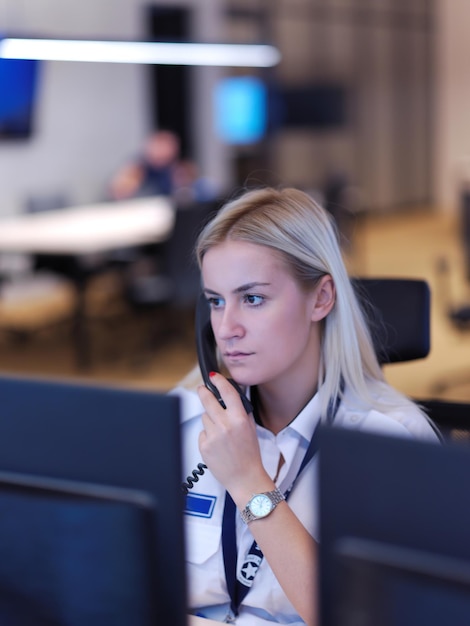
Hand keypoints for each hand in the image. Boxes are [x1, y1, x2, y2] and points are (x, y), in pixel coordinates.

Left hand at [197, 373, 270, 501]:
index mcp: (239, 419)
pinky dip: (207, 435)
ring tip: (220, 432)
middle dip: (203, 392)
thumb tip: (232, 395)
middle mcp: (225, 426)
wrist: (245, 478)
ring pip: (204, 417)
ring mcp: (213, 436)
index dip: (219, 381)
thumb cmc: (249, 454)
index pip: (227, 393)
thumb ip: (241, 411)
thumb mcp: (251, 428)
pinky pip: (202, 432)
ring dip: (209, 420)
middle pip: (207, 400)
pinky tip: (216, 444)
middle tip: (202, 389)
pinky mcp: (204, 446)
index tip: (214, 376)